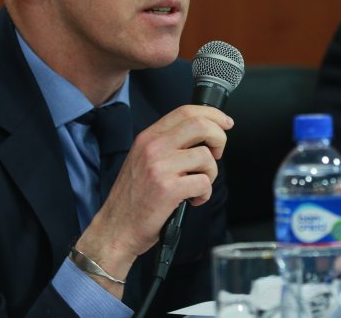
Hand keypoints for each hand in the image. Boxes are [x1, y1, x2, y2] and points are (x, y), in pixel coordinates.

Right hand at [72, 105, 233, 292]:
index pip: (185, 111)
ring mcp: (159, 167)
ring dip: (211, 174)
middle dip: (219, 138)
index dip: (212, 115)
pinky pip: (204, 182)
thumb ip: (168, 144)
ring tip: (198, 186)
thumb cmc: (133, 199)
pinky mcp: (168, 189)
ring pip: (206, 157)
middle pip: (200, 126)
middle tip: (218, 154)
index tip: (225, 123)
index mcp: (148, 138)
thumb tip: (204, 136)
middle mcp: (153, 148)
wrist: (115, 228)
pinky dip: (205, 194)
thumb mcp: (143, 160)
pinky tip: (193, 199)